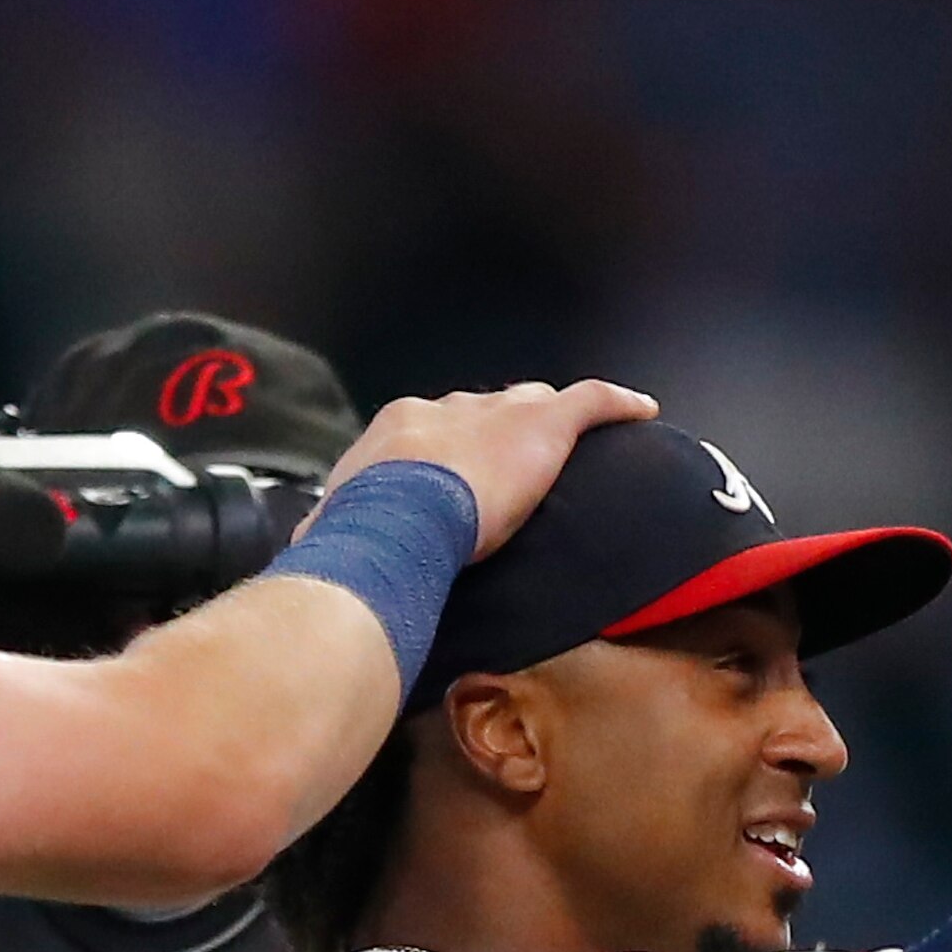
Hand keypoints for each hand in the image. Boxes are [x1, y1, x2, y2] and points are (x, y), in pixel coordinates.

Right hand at [320, 378, 661, 558]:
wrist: (396, 517)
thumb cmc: (361, 533)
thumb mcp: (337, 529)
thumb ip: (333, 531)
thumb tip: (310, 550)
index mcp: (398, 429)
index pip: (432, 427)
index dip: (449, 448)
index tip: (457, 474)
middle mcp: (446, 408)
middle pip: (482, 409)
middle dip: (497, 428)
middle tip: (510, 459)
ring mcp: (496, 412)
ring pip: (532, 401)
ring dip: (549, 418)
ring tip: (567, 436)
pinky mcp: (544, 424)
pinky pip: (591, 402)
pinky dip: (616, 405)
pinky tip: (640, 411)